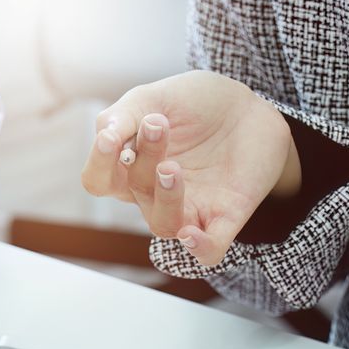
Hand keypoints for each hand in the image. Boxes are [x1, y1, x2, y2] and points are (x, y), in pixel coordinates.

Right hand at [81, 70, 301, 266]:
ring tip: (172, 168)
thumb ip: (124, 115)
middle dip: (143, 159)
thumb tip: (104, 136)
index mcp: (131, 164)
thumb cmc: (197, 104)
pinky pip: (209, 250)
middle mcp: (154, 192)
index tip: (111, 137)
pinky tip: (192, 234)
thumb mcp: (156, 98)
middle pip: (133, 192)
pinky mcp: (224, 217)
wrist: (250, 106)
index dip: (99, 164)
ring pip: (163, 225)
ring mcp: (189, 206)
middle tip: (158, 124)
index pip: (98, 180)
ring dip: (165, 198)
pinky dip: (199, 248)